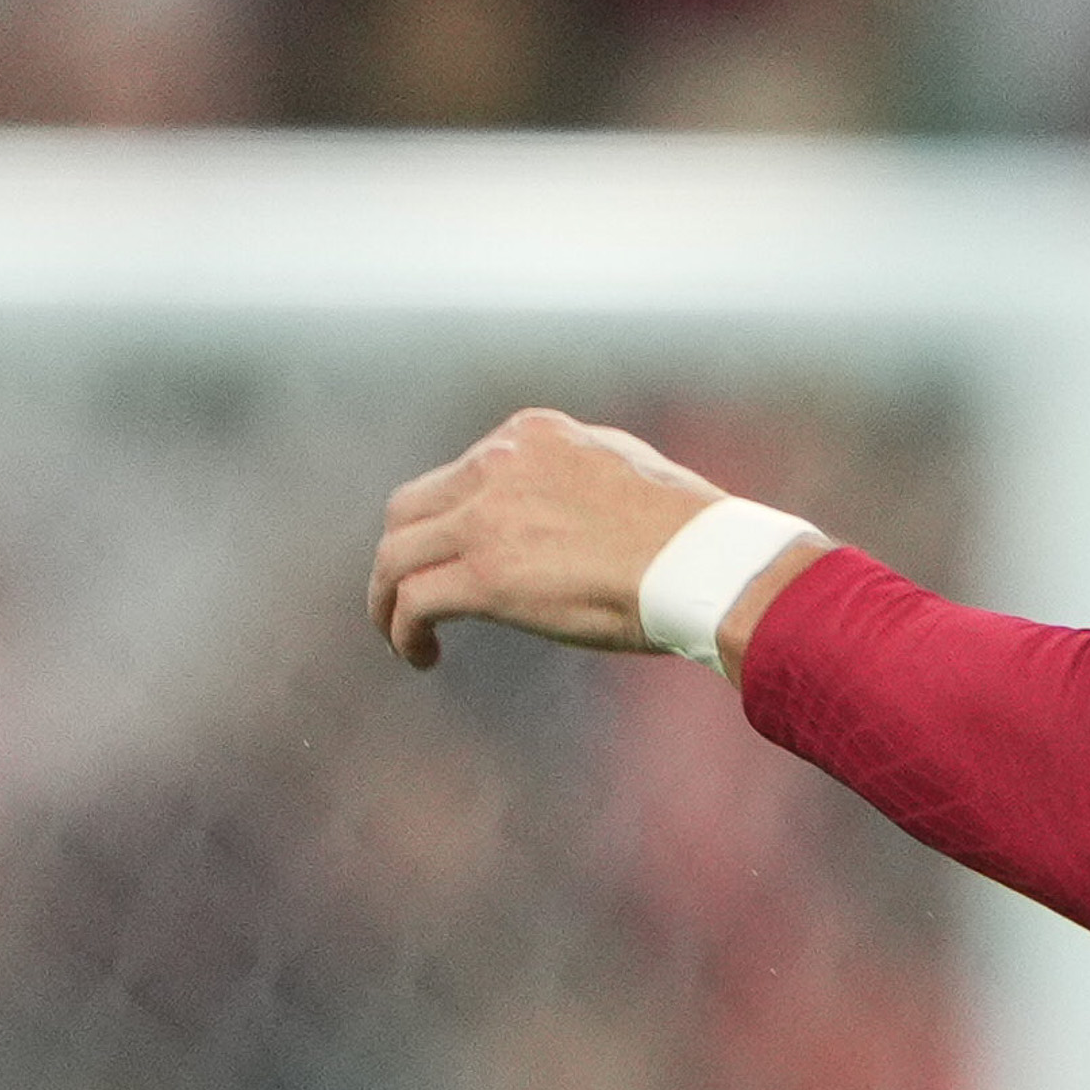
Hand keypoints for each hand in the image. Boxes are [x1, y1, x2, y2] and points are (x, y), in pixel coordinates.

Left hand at [369, 408, 725, 668]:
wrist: (704, 560)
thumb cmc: (685, 529)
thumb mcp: (621, 465)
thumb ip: (570, 470)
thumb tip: (551, 500)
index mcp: (532, 434)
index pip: (459, 474)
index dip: (448, 522)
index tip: (458, 557)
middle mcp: (498, 464)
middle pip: (408, 509)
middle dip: (402, 554)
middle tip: (408, 594)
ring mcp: (487, 519)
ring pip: (393, 557)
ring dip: (386, 599)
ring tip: (399, 633)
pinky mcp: (484, 575)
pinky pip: (412, 603)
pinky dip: (402, 632)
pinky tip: (422, 655)